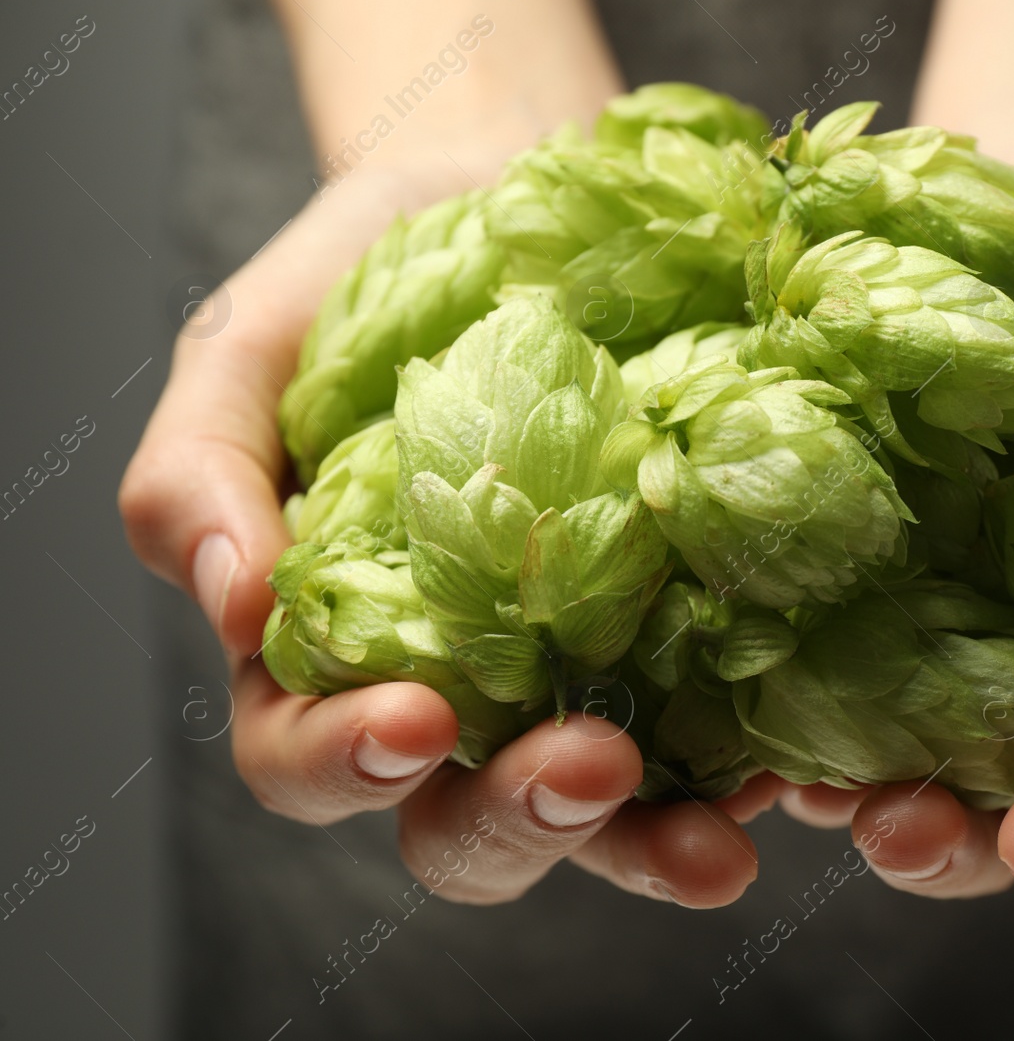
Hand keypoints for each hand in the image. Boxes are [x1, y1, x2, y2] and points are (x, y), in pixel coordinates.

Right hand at [120, 159, 765, 906]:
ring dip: (651, 844)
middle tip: (587, 770)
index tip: (413, 722)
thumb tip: (234, 603)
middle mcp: (461, 693)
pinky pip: (717, 733)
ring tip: (719, 835)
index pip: (313, 760)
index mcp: (333, 655)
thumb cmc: (364, 280)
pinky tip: (785, 762)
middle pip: (469, 824)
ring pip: (603, 814)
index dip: (346, 765)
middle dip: (522, 820)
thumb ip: (198, 472)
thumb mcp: (251, 347)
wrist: (515, 200)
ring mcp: (582, 675)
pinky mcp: (685, 637)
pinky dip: (748, 763)